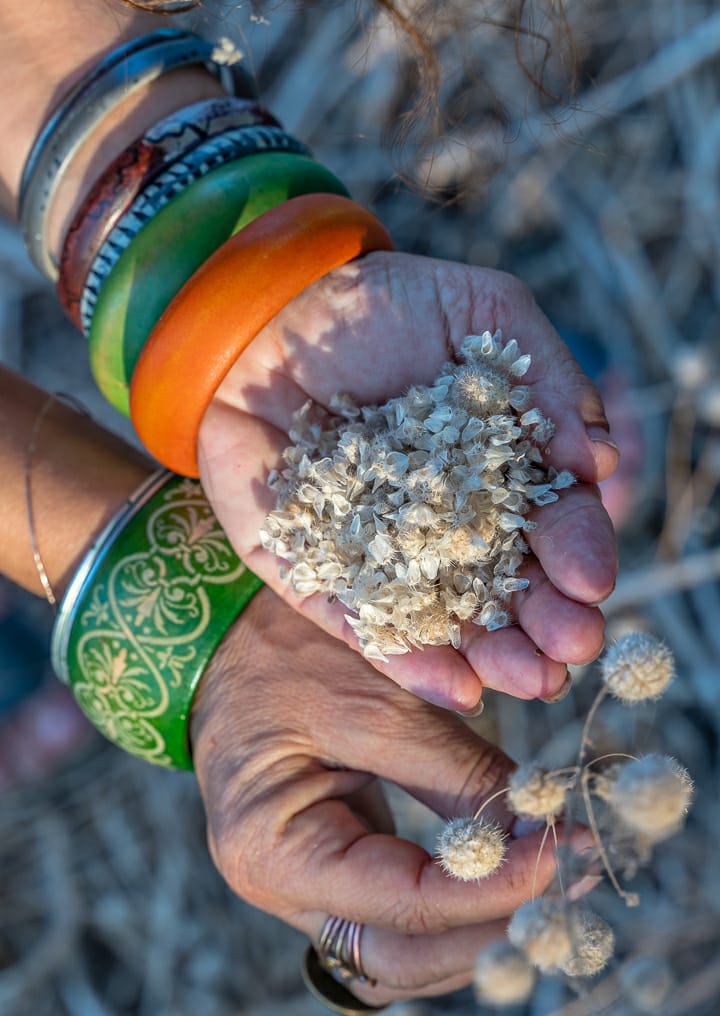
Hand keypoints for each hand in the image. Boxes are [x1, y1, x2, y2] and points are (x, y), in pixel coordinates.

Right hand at [191, 587, 593, 1005]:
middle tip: (574, 876)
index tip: (568, 851)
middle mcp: (279, 890)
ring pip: (405, 955)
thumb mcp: (376, 701)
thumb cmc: (283, 654)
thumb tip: (547, 830)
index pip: (406, 906)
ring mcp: (301, 888)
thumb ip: (460, 774)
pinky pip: (398, 919)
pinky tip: (506, 869)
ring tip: (554, 875)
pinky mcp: (329, 869)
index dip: (497, 888)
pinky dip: (456, 906)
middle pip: (404, 960)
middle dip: (495, 927)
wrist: (225, 640)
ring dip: (481, 927)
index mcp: (273, 849)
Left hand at [198, 252, 617, 710]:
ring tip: (531, 682)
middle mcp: (443, 526)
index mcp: (495, 472)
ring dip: (491, 656)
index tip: (594, 580)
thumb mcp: (483, 313)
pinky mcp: (314, 572)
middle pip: (504, 586)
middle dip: (545, 622)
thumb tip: (598, 460)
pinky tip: (455, 689)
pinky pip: (361, 624)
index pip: (548, 522)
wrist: (270, 312)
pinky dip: (405, 658)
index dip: (576, 551)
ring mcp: (379, 554)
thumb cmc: (383, 305)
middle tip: (573, 646)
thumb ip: (545, 376)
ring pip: (443, 619)